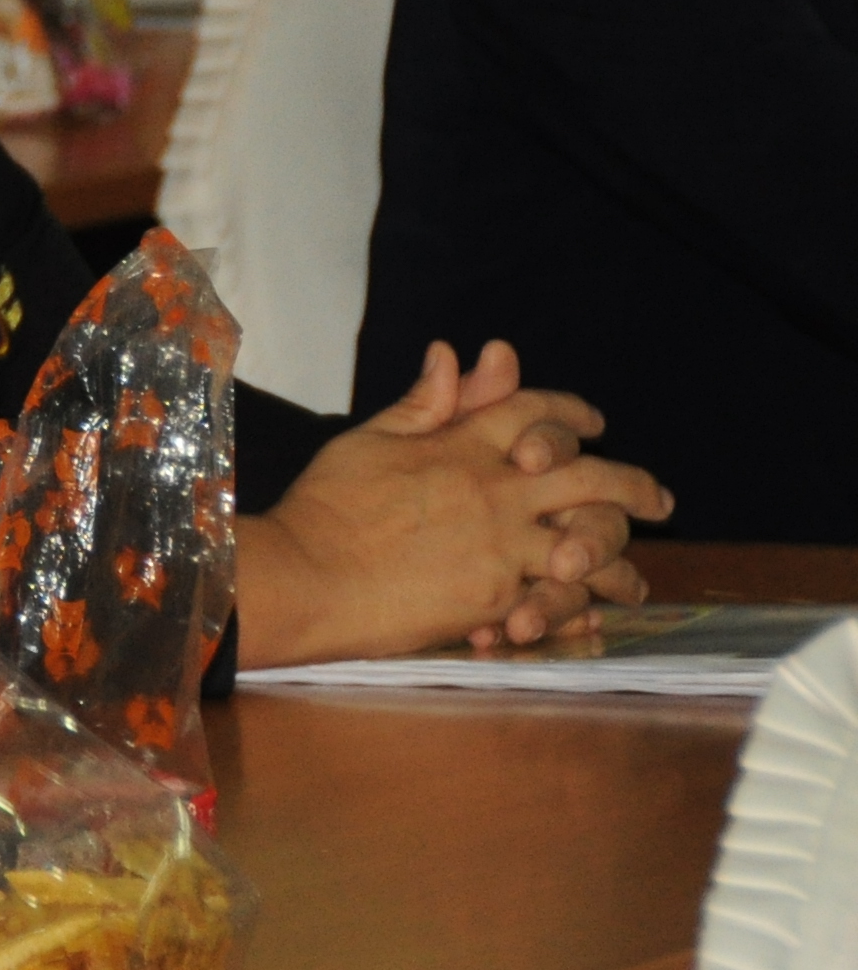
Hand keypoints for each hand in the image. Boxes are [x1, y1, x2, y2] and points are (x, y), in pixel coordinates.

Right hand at [236, 341, 667, 665]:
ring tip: (634, 579)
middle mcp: (496, 489)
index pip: (534, 411)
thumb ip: (422, 403)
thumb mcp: (368, 440)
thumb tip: (453, 353)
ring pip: (592, 546)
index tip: (596, 421)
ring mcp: (504, 545)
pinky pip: (562, 598)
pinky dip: (583, 607)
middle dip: (634, 486)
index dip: (570, 411)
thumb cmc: (326, 507)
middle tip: (660, 500)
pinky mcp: (499, 596)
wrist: (309, 575)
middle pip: (589, 477)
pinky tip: (593, 616)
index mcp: (462, 444)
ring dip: (620, 561)